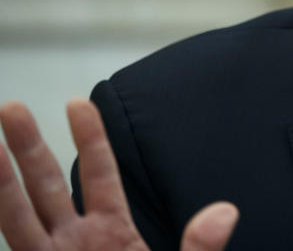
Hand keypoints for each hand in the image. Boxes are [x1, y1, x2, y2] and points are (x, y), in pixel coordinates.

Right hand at [0, 100, 237, 250]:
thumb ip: (201, 249)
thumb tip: (225, 210)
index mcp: (112, 235)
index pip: (99, 176)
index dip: (90, 140)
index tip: (78, 103)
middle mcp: (73, 248)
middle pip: (47, 187)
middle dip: (28, 149)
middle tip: (10, 106)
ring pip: (17, 220)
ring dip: (0, 185)